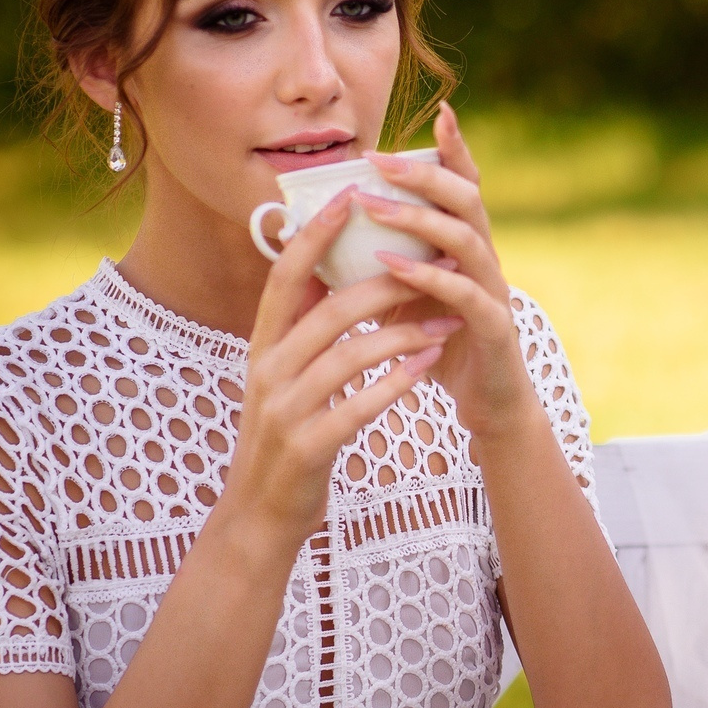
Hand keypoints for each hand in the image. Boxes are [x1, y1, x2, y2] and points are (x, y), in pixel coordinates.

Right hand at [226, 192, 457, 541]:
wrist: (261, 513)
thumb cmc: (286, 432)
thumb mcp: (283, 374)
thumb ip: (299, 326)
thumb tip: (320, 265)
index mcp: (262, 346)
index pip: (284, 277)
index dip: (315, 234)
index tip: (353, 195)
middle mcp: (267, 371)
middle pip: (328, 310)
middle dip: (384, 283)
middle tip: (432, 263)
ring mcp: (284, 410)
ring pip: (348, 355)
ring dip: (402, 334)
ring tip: (446, 324)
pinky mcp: (308, 446)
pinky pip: (358, 406)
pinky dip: (396, 384)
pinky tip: (428, 368)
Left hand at [356, 102, 543, 449]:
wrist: (488, 401)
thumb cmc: (440, 341)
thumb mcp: (403, 293)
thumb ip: (378, 260)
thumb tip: (321, 232)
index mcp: (466, 245)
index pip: (465, 185)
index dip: (456, 149)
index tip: (441, 112)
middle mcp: (485, 258)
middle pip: (467, 198)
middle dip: (424, 173)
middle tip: (379, 158)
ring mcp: (494, 290)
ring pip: (466, 238)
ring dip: (418, 218)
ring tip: (373, 206)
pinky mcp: (493, 327)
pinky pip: (464, 294)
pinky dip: (427, 277)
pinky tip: (391, 267)